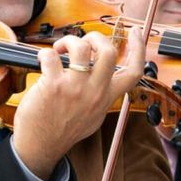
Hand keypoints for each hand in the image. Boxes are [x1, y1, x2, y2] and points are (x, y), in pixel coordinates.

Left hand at [12, 30, 145, 177]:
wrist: (41, 147)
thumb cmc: (64, 130)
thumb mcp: (94, 116)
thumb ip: (101, 96)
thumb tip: (102, 76)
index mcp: (107, 97)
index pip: (134, 72)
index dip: (139, 48)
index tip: (135, 33)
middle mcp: (95, 92)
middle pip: (109, 52)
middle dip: (96, 37)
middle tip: (84, 41)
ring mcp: (75, 88)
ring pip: (81, 47)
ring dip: (69, 41)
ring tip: (60, 48)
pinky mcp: (53, 86)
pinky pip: (51, 56)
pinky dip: (45, 53)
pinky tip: (43, 60)